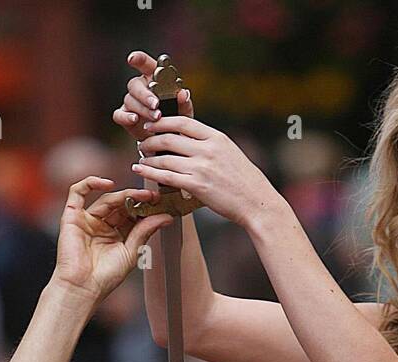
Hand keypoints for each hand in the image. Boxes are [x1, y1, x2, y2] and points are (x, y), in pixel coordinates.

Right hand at [51, 176, 171, 302]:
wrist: (83, 287)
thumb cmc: (105, 277)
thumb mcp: (131, 252)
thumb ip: (145, 231)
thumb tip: (166, 216)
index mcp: (116, 236)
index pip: (131, 216)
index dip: (144, 208)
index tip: (160, 203)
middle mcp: (101, 226)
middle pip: (120, 206)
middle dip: (136, 200)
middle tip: (153, 196)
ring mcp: (87, 220)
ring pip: (106, 199)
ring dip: (123, 195)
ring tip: (141, 195)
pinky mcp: (71, 216)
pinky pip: (78, 192)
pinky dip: (91, 183)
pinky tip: (108, 184)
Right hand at [112, 50, 194, 141]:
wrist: (167, 139)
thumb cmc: (175, 118)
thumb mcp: (183, 111)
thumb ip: (184, 102)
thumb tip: (183, 93)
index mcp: (154, 79)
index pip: (146, 64)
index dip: (139, 59)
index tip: (132, 59)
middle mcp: (140, 88)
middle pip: (135, 85)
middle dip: (145, 94)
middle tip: (156, 104)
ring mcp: (131, 102)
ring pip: (130, 100)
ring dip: (143, 108)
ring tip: (156, 117)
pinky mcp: (125, 117)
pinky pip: (119, 115)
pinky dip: (125, 117)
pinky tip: (135, 119)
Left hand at [132, 112, 279, 228]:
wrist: (257, 203)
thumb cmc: (245, 182)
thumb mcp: (230, 154)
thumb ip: (211, 145)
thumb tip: (192, 142)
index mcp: (216, 137)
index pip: (183, 121)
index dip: (163, 121)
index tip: (153, 125)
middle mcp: (208, 149)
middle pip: (170, 137)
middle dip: (151, 138)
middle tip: (142, 142)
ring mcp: (202, 168)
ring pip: (165, 157)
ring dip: (148, 157)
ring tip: (140, 158)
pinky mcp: (197, 186)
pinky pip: (167, 177)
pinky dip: (150, 172)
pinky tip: (140, 169)